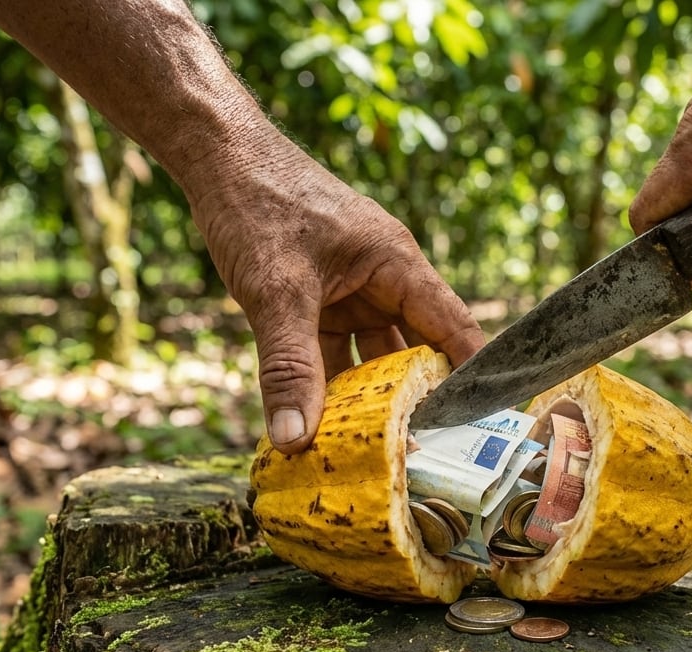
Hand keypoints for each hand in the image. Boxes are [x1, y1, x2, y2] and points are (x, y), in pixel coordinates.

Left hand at [189, 128, 483, 454]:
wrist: (212, 154)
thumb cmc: (258, 203)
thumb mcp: (276, 293)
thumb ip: (289, 369)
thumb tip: (295, 440)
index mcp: (397, 265)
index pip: (453, 328)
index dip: (471, 376)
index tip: (479, 428)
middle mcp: (383, 279)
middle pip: (413, 349)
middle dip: (414, 400)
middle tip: (415, 457)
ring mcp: (350, 289)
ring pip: (370, 355)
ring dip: (366, 397)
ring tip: (369, 450)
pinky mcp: (317, 297)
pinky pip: (334, 349)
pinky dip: (328, 382)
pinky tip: (319, 421)